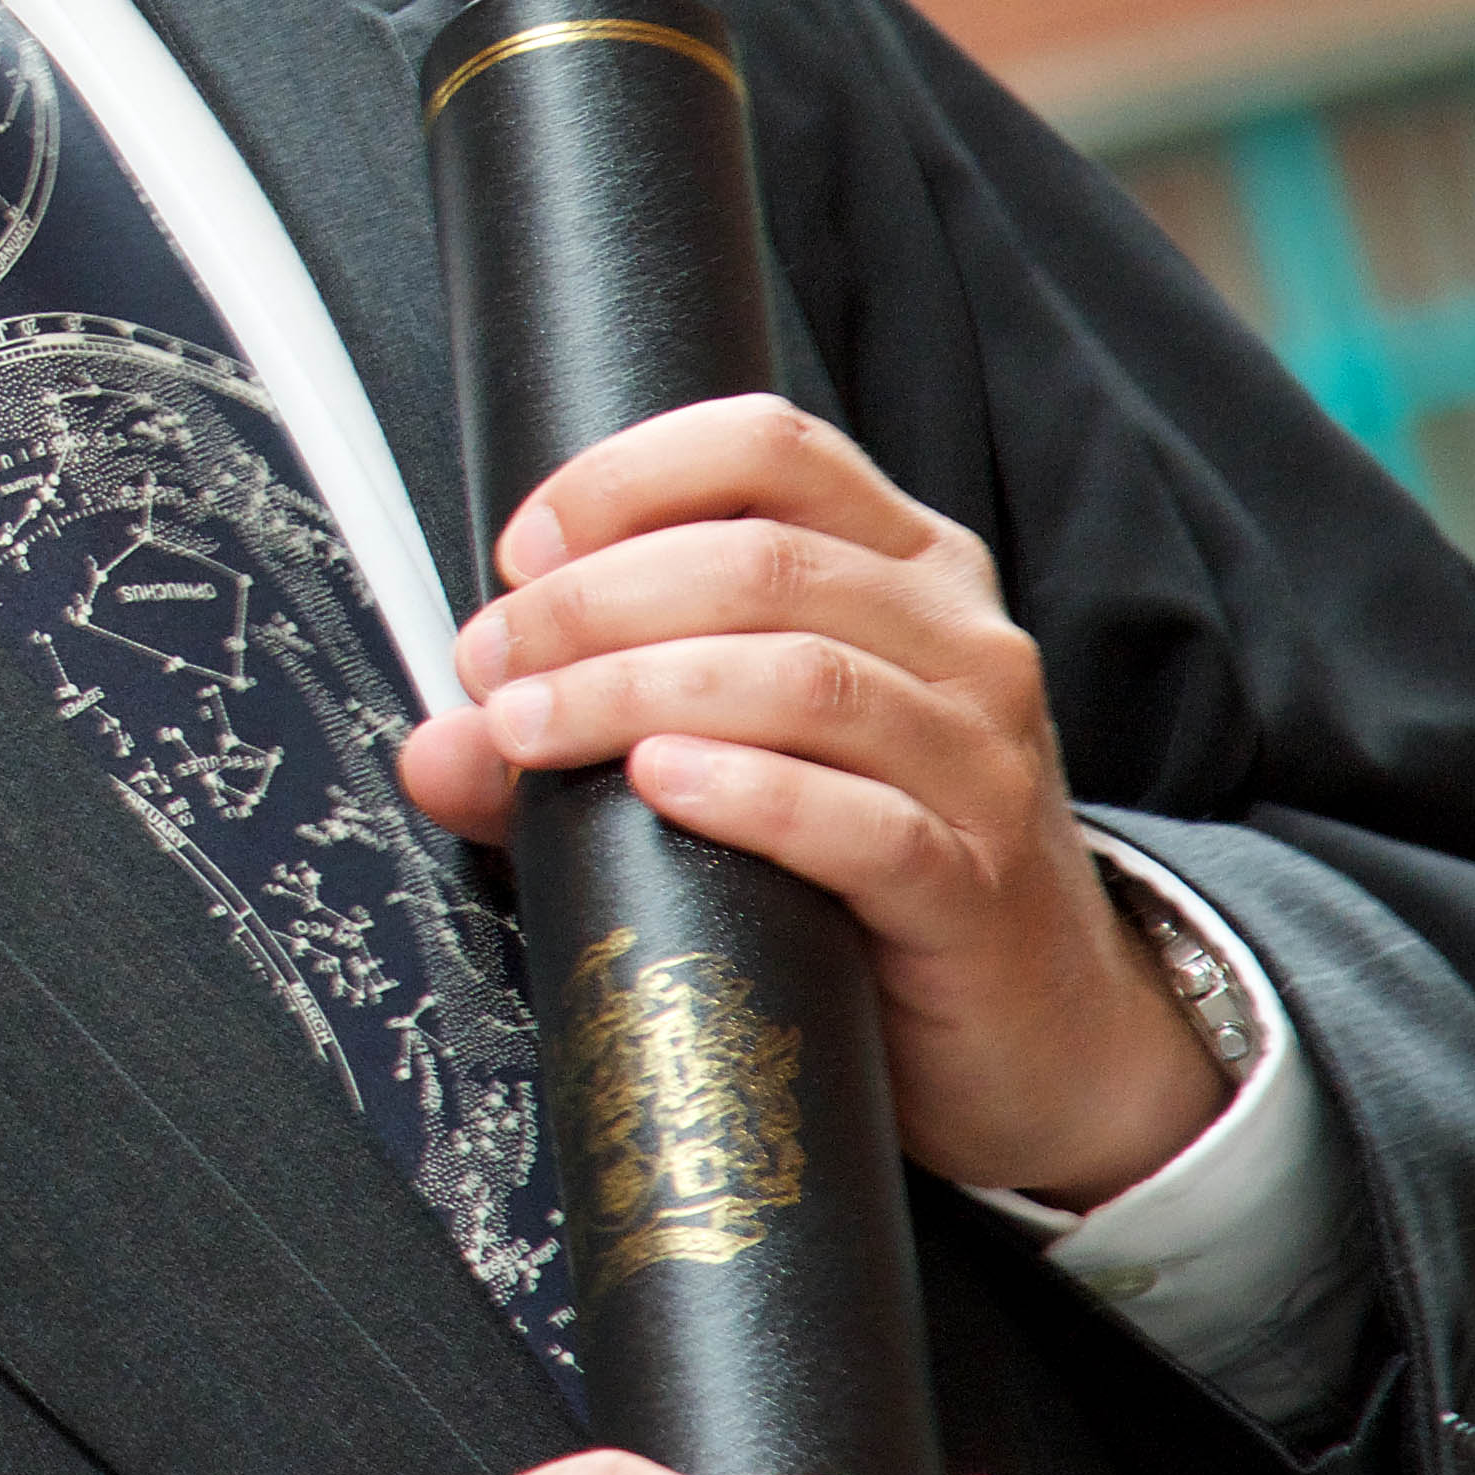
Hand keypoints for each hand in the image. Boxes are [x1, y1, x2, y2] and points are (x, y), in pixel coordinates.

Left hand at [399, 395, 1229, 1209]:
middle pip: (760, 563)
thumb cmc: (876, 861)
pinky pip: (861, 821)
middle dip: (594, 602)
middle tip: (495, 666)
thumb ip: (586, 733)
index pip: (769, 447)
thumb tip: (434, 748)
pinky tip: (661, 786)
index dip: (627, 479)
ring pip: (802, 678)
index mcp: (904, 567)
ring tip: (533, 728)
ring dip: (635, 690)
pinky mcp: (974, 883)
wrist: (1039, 1027)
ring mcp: (980, 760)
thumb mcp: (743, 759)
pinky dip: (747, 794)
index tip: (523, 551)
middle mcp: (959, 640)